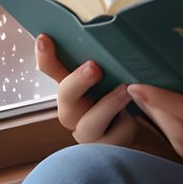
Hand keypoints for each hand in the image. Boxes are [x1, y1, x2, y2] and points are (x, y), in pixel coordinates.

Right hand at [36, 33, 137, 147]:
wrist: (138, 130)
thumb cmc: (121, 94)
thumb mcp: (113, 76)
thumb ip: (107, 61)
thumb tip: (112, 34)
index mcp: (71, 88)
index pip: (52, 70)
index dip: (45, 56)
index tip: (44, 38)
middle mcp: (73, 111)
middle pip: (65, 98)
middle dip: (77, 82)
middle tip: (94, 67)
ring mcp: (86, 133)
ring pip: (89, 124)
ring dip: (108, 105)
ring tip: (126, 89)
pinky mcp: (104, 148)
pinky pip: (113, 138)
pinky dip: (125, 126)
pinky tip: (134, 117)